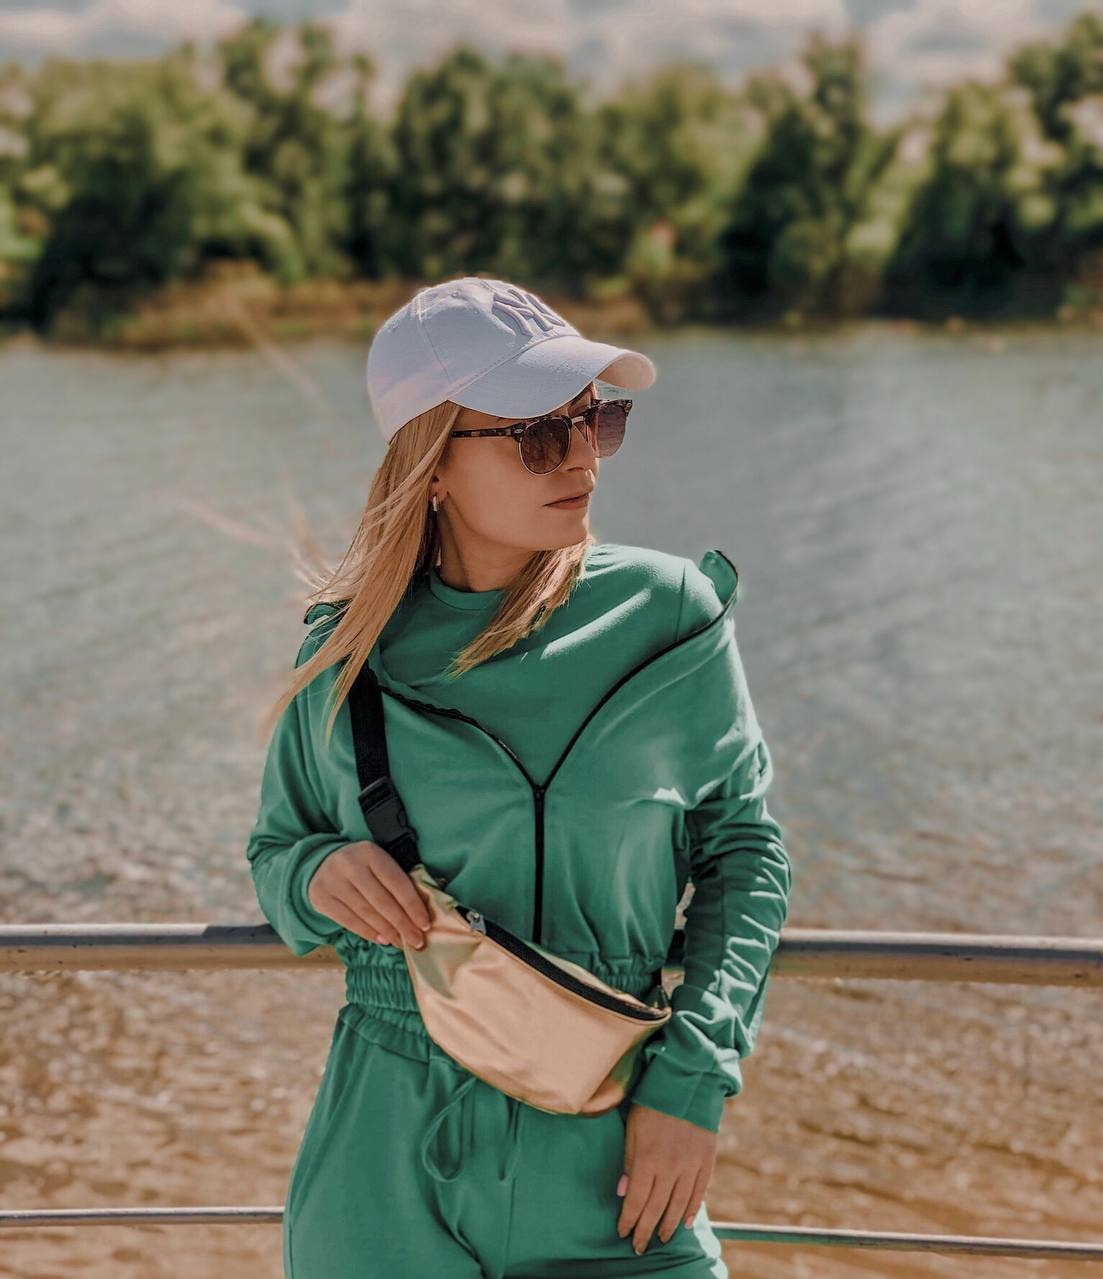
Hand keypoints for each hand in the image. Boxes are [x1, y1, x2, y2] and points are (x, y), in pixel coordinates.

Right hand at [306, 841, 431, 949]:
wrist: (323, 862)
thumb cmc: (362, 865)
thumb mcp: (379, 862)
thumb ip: (397, 881)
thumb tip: (419, 915)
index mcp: (370, 852)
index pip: (396, 882)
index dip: (412, 906)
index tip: (425, 924)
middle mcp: (349, 865)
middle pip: (382, 901)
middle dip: (402, 924)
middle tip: (416, 941)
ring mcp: (332, 881)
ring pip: (366, 913)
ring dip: (388, 932)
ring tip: (402, 943)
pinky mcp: (320, 898)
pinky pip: (349, 921)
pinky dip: (368, 933)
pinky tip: (383, 939)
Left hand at [616, 1103, 716, 1254]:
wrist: (687, 1082)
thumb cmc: (652, 1103)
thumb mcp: (633, 1128)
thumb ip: (630, 1161)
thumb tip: (623, 1192)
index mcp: (648, 1159)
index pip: (637, 1200)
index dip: (629, 1219)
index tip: (622, 1233)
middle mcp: (671, 1167)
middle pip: (657, 1207)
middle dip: (646, 1229)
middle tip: (639, 1246)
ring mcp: (691, 1165)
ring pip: (679, 1205)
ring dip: (669, 1224)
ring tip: (661, 1238)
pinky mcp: (707, 1160)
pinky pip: (700, 1192)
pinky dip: (692, 1209)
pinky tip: (685, 1222)